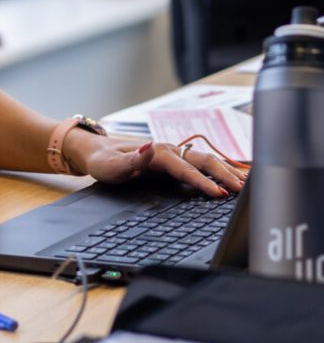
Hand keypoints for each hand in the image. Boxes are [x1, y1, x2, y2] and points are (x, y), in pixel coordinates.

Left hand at [83, 137, 246, 196]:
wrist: (99, 153)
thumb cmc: (105, 162)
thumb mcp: (113, 165)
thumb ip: (132, 160)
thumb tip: (149, 147)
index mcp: (158, 152)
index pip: (187, 169)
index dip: (204, 182)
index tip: (219, 195)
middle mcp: (170, 151)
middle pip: (204, 161)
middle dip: (224, 174)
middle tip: (242, 190)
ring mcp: (174, 155)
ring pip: (206, 161)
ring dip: (225, 171)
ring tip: (244, 185)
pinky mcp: (175, 161)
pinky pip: (201, 165)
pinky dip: (218, 170)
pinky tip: (228, 179)